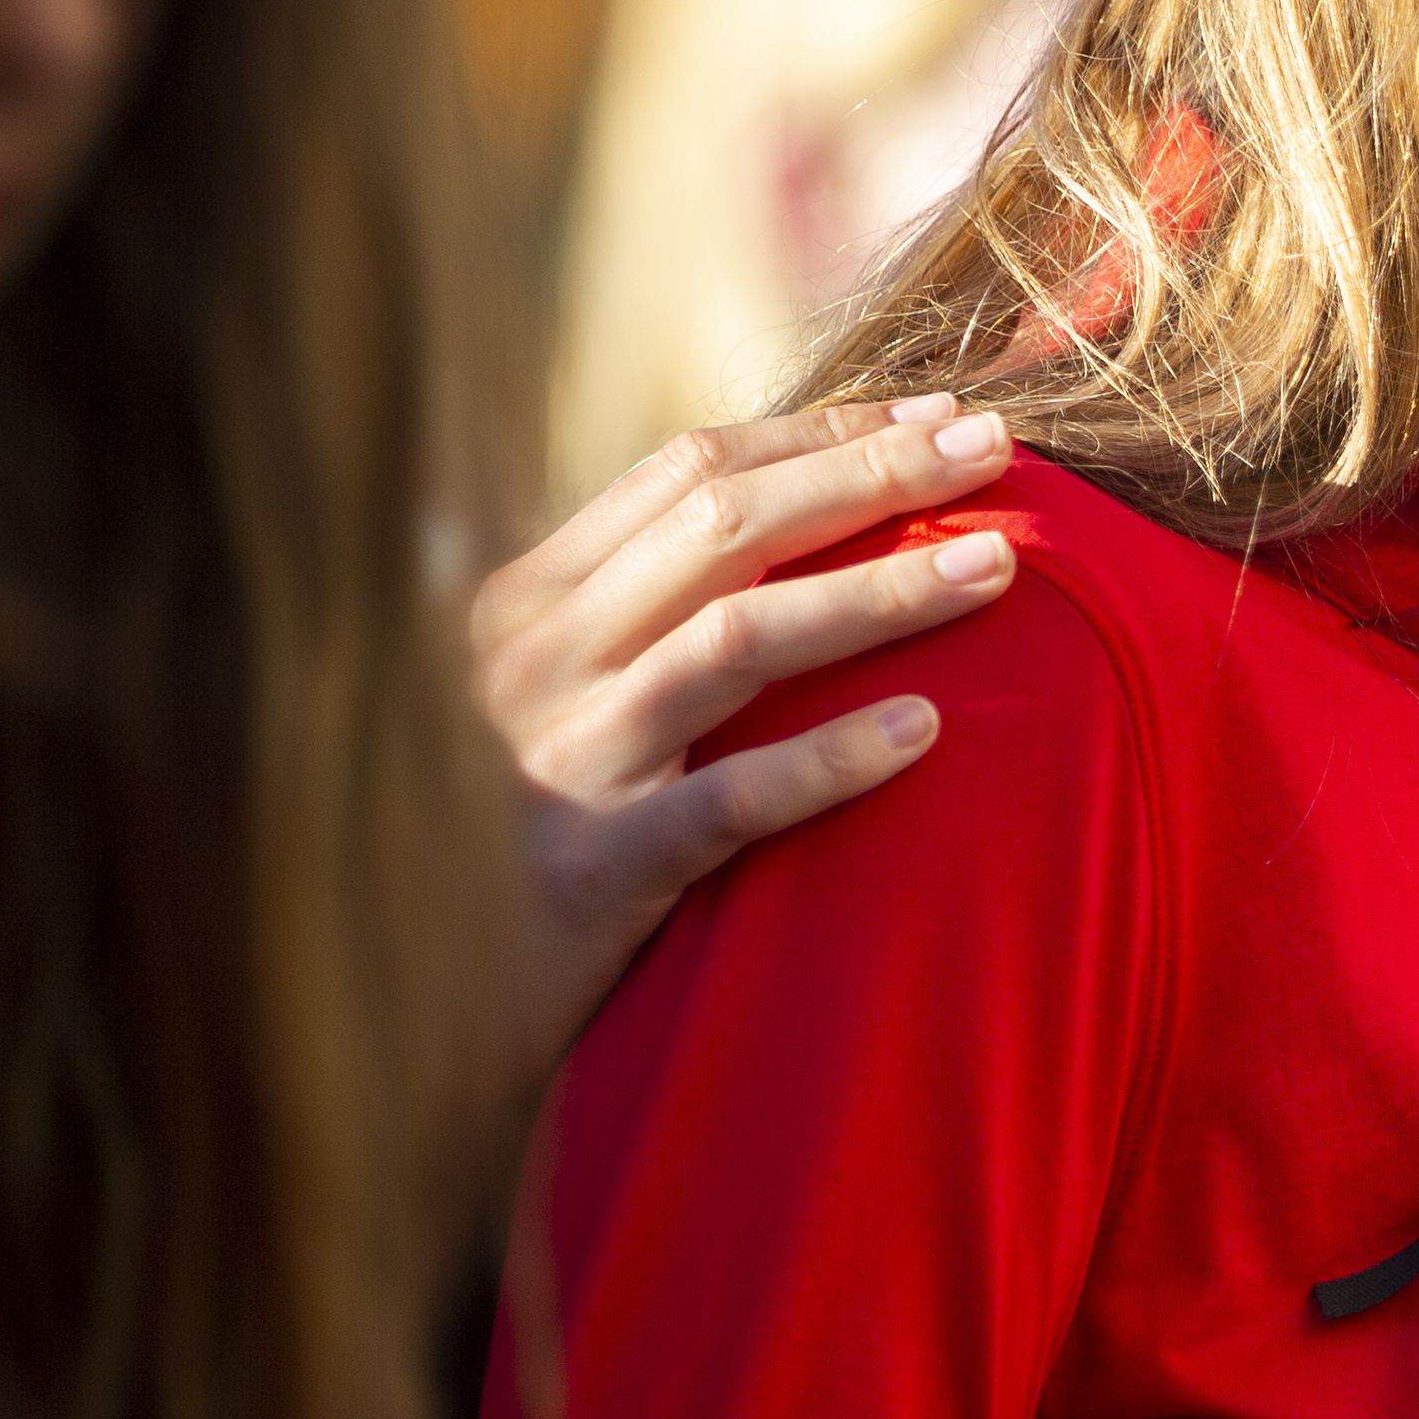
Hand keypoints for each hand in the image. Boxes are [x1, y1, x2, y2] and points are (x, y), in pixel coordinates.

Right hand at [474, 397, 1019, 1076]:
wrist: (418, 1002)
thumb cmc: (520, 824)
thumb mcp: (553, 688)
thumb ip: (639, 601)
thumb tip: (787, 497)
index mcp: (530, 595)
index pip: (689, 471)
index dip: (823, 433)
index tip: (940, 416)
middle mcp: (535, 656)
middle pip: (726, 526)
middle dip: (871, 475)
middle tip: (1000, 450)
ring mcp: (559, 760)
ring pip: (736, 639)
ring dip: (878, 591)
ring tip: (996, 564)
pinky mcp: (590, 870)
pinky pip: (728, 802)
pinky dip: (830, 759)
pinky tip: (925, 730)